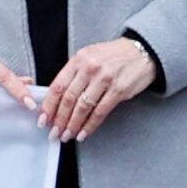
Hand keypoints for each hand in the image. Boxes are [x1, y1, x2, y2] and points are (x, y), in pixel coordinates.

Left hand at [38, 33, 161, 140]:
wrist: (143, 52)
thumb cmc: (115, 56)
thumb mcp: (91, 57)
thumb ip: (76, 74)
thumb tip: (60, 100)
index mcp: (79, 59)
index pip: (58, 85)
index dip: (49, 105)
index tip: (43, 119)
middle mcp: (90, 68)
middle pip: (68, 99)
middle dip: (59, 119)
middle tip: (53, 132)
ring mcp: (105, 79)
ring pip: (82, 107)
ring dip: (72, 125)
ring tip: (66, 135)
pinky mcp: (119, 90)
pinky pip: (100, 112)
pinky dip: (90, 125)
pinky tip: (83, 133)